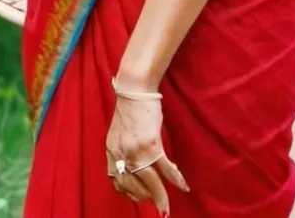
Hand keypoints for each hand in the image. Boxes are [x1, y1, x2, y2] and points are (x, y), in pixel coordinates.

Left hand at [106, 93, 188, 215]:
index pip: (117, 181)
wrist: (135, 88)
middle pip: (133, 186)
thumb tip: (134, 166)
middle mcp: (121, 154)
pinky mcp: (151, 144)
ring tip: (167, 207)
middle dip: (146, 197)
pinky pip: (165, 169)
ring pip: (150, 182)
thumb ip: (123, 150)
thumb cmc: (130, 108)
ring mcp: (136, 151)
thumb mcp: (120, 133)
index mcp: (111, 151)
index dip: (129, 192)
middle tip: (158, 202)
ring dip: (161, 197)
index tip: (140, 196)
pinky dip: (175, 179)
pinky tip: (183, 185)